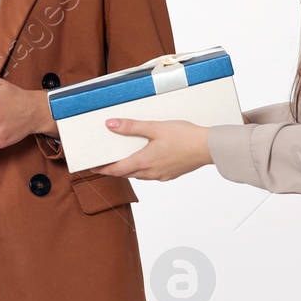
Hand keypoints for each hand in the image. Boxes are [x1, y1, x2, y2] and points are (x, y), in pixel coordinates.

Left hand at [92, 119, 211, 180]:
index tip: (92, 168)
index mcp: (144, 162)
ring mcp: (161, 175)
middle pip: (126, 173)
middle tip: (104, 162)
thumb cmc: (185, 136)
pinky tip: (146, 159)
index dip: (103, 169)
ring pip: (139, 175)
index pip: (116, 170)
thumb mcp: (155, 127)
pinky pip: (151, 174)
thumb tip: (111, 125)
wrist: (208, 147)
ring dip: (129, 169)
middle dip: (114, 169)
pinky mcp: (170, 174)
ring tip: (123, 159)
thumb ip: (132, 126)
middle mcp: (151, 172)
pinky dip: (143, 169)